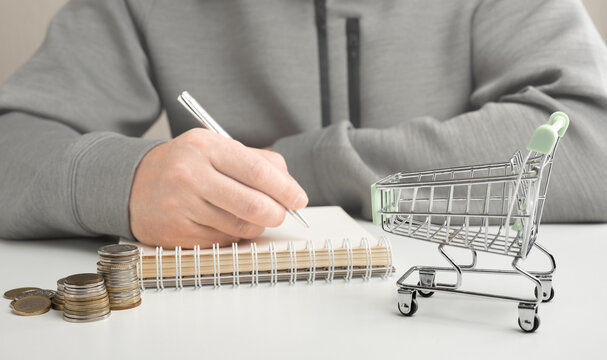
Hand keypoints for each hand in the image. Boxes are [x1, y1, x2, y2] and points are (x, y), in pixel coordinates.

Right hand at [129, 129, 307, 247]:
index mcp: (204, 147)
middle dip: (277, 213)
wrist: (132, 183)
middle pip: (252, 204)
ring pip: (240, 226)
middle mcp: (190, 175)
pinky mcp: (176, 234)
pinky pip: (222, 240)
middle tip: (283, 213)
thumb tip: (290, 187)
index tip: (299, 199)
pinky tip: (229, 223)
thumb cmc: (185, 164)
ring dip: (257, 225)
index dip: (285, 189)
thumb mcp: (216, 147)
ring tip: (255, 216)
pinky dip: (235, 235)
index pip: (257, 171)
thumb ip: (257, 160)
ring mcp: (181, 207)